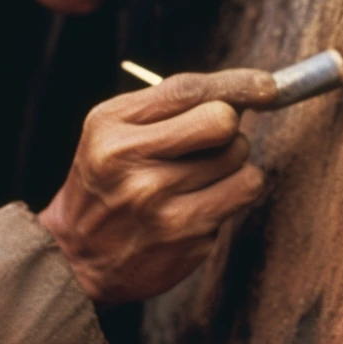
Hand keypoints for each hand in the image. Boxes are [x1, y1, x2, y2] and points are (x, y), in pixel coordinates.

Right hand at [39, 69, 276, 305]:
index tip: (267, 86)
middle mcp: (131, 163)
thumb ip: (171, 106)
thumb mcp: (115, 132)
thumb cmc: (108, 183)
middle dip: (227, 128)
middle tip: (209, 143)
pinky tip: (202, 202)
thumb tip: (251, 90)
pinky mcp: (187, 235)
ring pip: (241, 159)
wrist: (75, 260)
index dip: (237, 83)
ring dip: (231, 164)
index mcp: (111, 127)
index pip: (187, 90)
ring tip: (195, 178)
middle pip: (223, 122)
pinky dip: (234, 192)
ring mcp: (159, 203)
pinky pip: (244, 192)